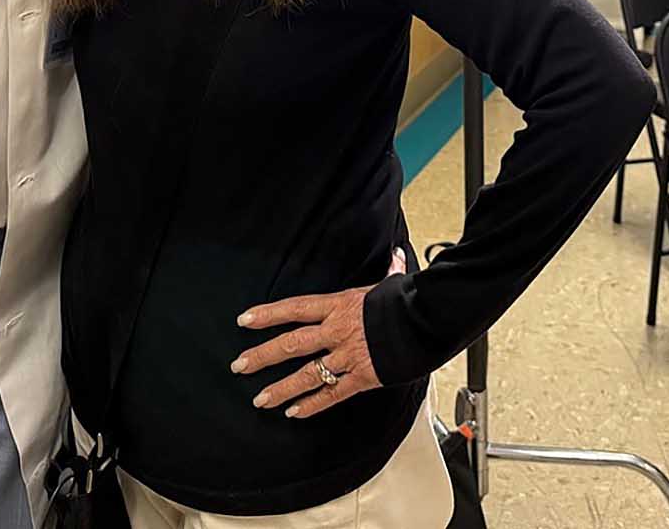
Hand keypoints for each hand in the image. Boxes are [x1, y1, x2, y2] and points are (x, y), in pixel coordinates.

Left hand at [231, 248, 406, 418]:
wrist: (428, 321)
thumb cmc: (409, 301)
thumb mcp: (392, 284)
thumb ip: (389, 272)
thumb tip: (395, 256)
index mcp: (339, 305)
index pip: (295, 308)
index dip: (267, 314)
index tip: (245, 320)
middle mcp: (337, 331)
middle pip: (291, 343)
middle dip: (262, 355)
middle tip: (240, 365)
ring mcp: (348, 356)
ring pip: (307, 374)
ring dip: (281, 388)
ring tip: (260, 398)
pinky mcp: (362, 377)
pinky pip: (331, 394)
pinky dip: (312, 404)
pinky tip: (294, 412)